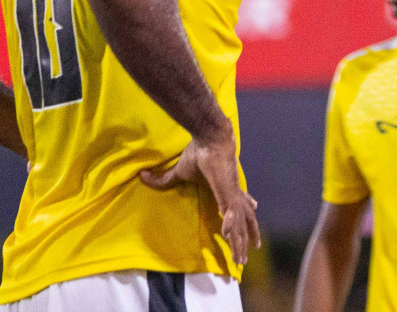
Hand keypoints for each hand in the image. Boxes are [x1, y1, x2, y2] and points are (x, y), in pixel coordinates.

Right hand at [140, 132, 260, 264]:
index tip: (254, 208)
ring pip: (240, 223)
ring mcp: (232, 195)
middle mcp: (233, 192)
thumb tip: (142, 176)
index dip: (246, 206)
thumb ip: (163, 179)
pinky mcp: (228, 195)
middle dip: (248, 234)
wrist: (210, 138)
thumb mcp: (180, 170)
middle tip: (253, 248)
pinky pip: (232, 217)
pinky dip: (232, 229)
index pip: (239, 199)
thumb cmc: (198, 152)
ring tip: (241, 258)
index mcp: (226, 185)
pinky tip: (230, 240)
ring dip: (240, 241)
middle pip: (244, 217)